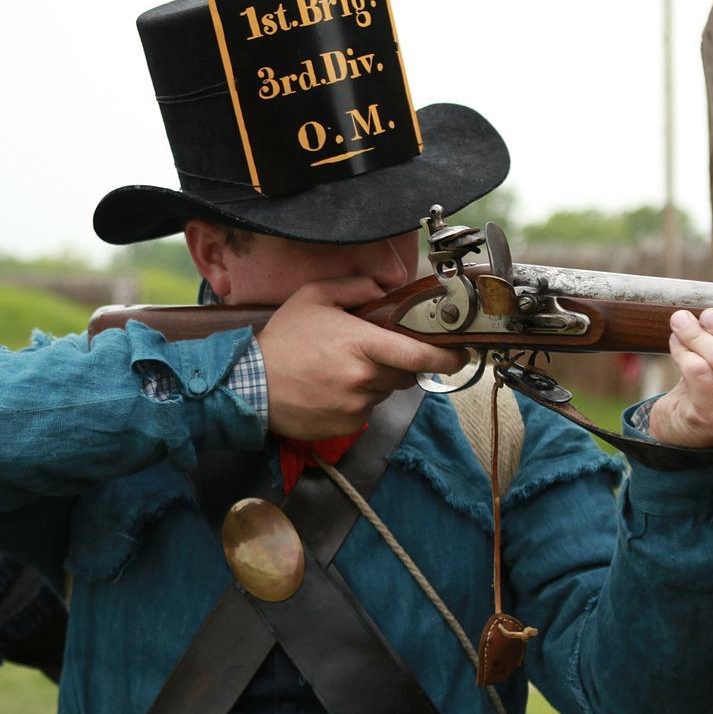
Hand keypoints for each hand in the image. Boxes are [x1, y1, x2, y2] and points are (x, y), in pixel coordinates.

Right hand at [256, 277, 469, 439]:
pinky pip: (366, 411)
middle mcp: (364, 378)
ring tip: (340, 371)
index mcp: (362, 344)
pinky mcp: (347, 426)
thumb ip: (355, 287)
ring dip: (374, 382)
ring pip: (385, 393)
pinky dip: (357, 400)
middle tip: (373, 353)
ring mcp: (357, 405)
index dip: (448, 356)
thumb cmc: (282, 340)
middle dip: (399, 364)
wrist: (250, 385)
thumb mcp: (313, 296)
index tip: (462, 352)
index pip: (419, 355)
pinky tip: (331, 389)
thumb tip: (385, 290)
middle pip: (405, 375)